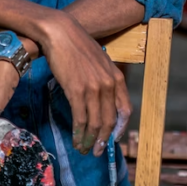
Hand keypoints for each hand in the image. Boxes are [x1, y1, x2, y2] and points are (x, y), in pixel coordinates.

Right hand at [36, 10, 131, 156]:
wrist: (61, 33)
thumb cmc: (78, 46)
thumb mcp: (100, 62)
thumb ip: (105, 79)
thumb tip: (102, 99)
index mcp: (117, 78)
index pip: (125, 110)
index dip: (120, 129)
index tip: (113, 139)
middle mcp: (108, 85)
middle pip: (110, 121)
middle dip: (103, 140)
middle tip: (96, 152)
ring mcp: (94, 88)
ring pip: (95, 123)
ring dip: (89, 140)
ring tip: (83, 149)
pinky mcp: (77, 91)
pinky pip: (80, 118)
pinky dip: (78, 133)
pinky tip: (75, 139)